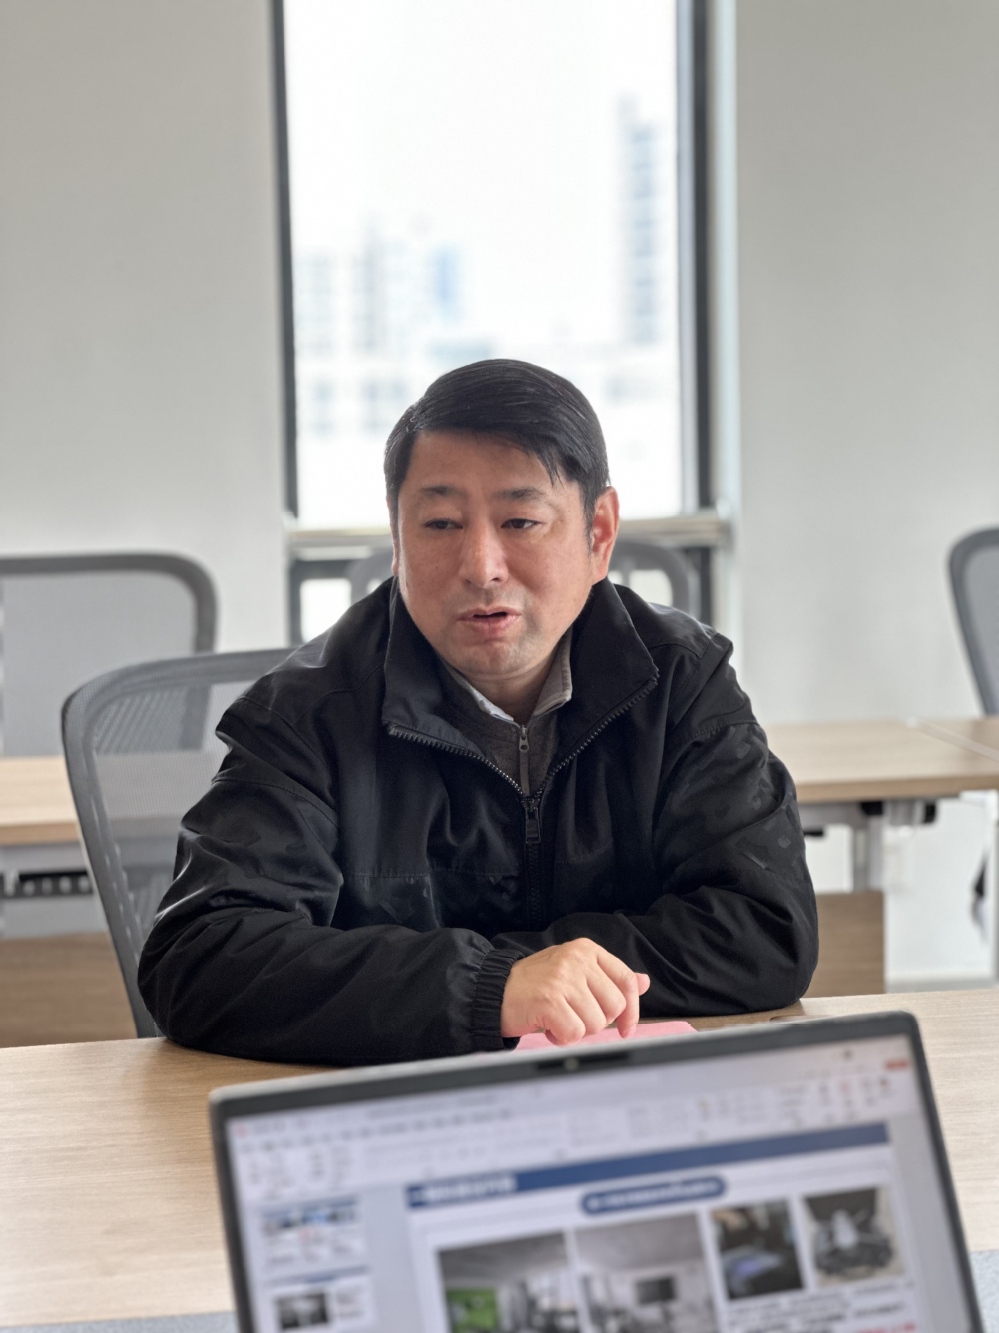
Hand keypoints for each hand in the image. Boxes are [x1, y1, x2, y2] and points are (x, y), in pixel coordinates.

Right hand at [500, 938, 650, 1045]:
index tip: (626, 1029)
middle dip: (596, 1021)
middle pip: (614, 1006)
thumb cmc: (535, 985)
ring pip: (596, 1023)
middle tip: (573, 1016)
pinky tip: (548, 1026)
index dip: (632, 1009)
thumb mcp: (574, 972)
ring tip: (556, 1019)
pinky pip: (575, 1034)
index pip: (626, 980)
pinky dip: (562, 1038)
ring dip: (576, 1030)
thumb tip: (644, 982)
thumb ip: (608, 977)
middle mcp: (576, 959)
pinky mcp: (550, 1000)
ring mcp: (563, 978)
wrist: (492, 991)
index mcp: (586, 949)